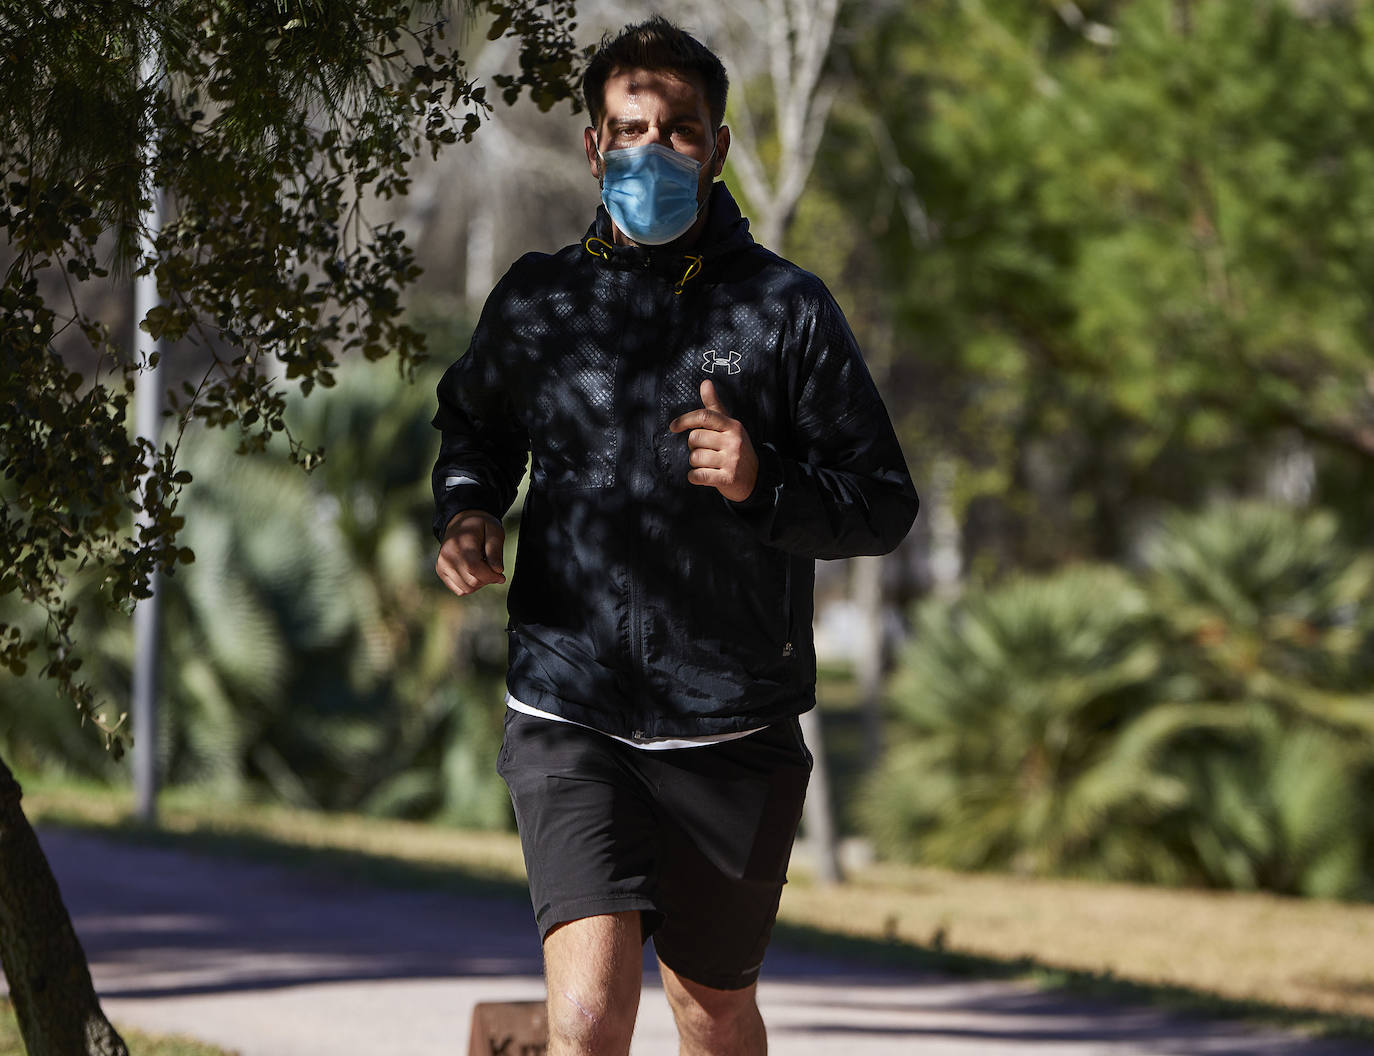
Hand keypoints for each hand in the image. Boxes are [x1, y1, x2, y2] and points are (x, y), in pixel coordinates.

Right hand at [435, 510, 505, 595]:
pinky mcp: (441, 571)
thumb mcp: (494, 530)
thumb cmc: (480, 525)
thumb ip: (495, 550)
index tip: (501, 575)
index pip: (474, 569)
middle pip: (471, 581)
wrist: (460, 522)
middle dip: (487, 580)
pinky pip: (459, 589)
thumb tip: (497, 570)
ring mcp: (442, 564)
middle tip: (493, 570)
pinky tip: (474, 573)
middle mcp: (447, 556)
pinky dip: (470, 585)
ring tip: (483, 569)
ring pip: (465, 589)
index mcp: (460, 543)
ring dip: (479, 583)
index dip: (491, 576)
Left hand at [668, 379, 757, 502]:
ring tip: (707, 464)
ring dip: (695, 463)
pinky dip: (695, 477)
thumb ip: (714, 406)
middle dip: (693, 446)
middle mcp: (733, 442)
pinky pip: (698, 475)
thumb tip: (705, 383)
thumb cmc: (735, 448)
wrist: (755, 478)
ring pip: (695, 458)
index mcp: (732, 426)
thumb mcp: (729, 426)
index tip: (673, 427)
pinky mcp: (727, 478)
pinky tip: (702, 475)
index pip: (704, 416)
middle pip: (695, 438)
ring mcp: (732, 461)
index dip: (685, 420)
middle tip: (703, 450)